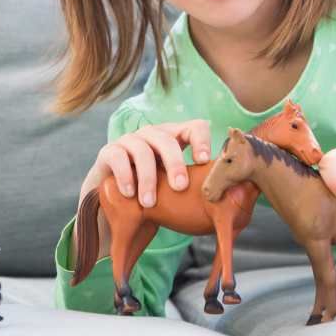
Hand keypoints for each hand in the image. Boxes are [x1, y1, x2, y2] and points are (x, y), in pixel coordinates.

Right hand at [79, 119, 211, 208]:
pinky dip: (125, 176)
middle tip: (180, 188)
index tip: (204, 161)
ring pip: (143, 150)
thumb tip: (227, 208)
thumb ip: (195, 187)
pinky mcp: (108, 152)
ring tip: (150, 203)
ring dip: (149, 178)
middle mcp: (153, 135)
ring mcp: (130, 141)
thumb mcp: (175, 188)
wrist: (112, 204)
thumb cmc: (153, 195)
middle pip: (168, 140)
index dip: (201, 140)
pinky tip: (130, 194)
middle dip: (175, 164)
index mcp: (176, 138)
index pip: (195, 127)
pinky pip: (118, 157)